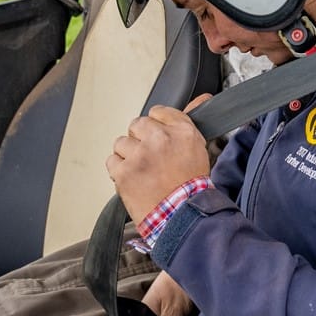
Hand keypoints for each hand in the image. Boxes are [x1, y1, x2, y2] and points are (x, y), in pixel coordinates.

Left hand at [106, 98, 212, 222]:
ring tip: (142, 171)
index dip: (156, 127)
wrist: (182, 216)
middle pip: (137, 125)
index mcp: (181, 130)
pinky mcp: (123, 172)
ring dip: (128, 155)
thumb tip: (202, 98)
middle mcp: (159, 138)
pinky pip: (112, 161)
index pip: (158, 112)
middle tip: (150, 158)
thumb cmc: (191, 186)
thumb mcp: (198, 148)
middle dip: (140, 140)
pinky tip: (133, 178)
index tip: (157, 139)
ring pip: (122, 143)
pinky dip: (119, 170)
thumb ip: (191, 120)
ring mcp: (140, 155)